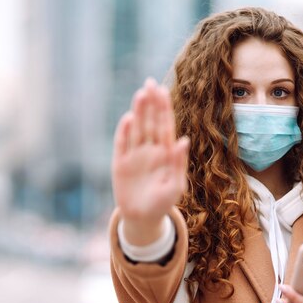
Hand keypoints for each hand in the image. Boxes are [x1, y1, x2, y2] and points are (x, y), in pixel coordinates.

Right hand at [112, 78, 189, 244]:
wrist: (142, 219)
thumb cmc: (163, 203)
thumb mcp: (176, 186)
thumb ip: (178, 163)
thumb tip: (183, 140)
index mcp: (166, 153)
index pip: (165, 126)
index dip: (164, 108)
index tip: (163, 91)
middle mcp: (150, 150)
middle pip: (151, 122)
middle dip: (151, 103)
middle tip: (150, 83)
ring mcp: (135, 155)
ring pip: (137, 128)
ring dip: (138, 112)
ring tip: (140, 94)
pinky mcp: (120, 164)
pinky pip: (122, 144)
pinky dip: (124, 131)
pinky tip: (128, 118)